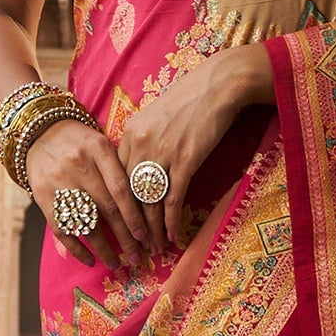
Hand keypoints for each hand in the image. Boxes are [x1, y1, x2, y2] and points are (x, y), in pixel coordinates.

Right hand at [22, 117, 148, 274]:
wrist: (38, 132)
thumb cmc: (79, 142)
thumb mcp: (101, 144)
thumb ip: (120, 169)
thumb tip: (146, 206)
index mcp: (99, 150)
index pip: (121, 188)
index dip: (134, 216)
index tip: (145, 237)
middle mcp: (79, 166)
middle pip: (107, 209)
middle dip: (125, 237)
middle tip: (138, 258)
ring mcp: (59, 182)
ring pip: (86, 222)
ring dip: (103, 248)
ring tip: (117, 264)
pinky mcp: (43, 196)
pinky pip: (62, 229)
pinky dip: (76, 248)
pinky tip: (90, 260)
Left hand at [117, 43, 274, 252]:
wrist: (218, 84)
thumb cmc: (190, 99)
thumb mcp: (156, 116)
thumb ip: (143, 141)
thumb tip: (140, 167)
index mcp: (129, 134)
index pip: (117, 179)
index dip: (119, 207)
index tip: (121, 226)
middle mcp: (140, 145)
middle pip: (129, 195)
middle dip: (132, 226)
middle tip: (135, 248)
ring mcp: (162, 153)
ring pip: (149, 202)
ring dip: (152, 230)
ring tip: (155, 250)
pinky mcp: (186, 160)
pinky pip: (173, 199)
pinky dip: (172, 221)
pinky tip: (174, 236)